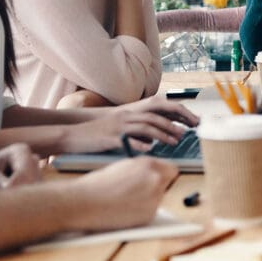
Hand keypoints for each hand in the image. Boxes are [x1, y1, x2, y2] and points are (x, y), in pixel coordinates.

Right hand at [62, 97, 198, 152]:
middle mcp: (126, 116)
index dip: (174, 114)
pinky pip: (128, 140)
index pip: (158, 110)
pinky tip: (150, 150)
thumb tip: (153, 140)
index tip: (189, 121)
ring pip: (145, 127)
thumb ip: (136, 131)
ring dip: (162, 134)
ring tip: (175, 141)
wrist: (72, 135)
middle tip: (186, 133)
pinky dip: (140, 144)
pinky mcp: (110, 137)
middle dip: (173, 124)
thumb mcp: (119, 128)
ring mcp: (118, 126)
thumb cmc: (97, 134)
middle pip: (155, 117)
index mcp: (130, 113)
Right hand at [69, 157, 177, 230]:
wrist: (82, 203)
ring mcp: (154, 199)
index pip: (171, 168)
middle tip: (140, 190)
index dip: (163, 173)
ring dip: (148, 199)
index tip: (158, 177)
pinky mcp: (148, 216)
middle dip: (157, 185)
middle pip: (167, 183)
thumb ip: (142, 168)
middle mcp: (156, 180)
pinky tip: (124, 210)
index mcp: (149, 164)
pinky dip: (141, 211)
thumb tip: (153, 172)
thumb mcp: (124, 166)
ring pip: (159, 198)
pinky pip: (151, 212)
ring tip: (125, 200)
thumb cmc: (97, 184)